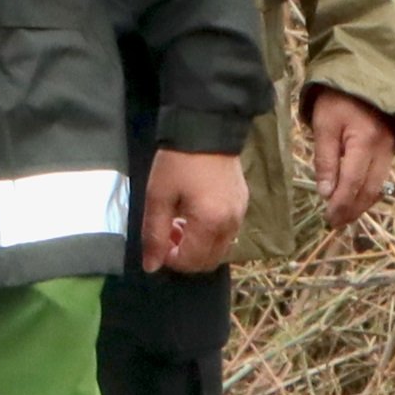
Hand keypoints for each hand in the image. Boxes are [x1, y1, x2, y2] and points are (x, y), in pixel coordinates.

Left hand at [140, 147, 245, 277]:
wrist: (205, 127)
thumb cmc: (177, 162)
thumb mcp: (158, 197)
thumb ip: (154, 234)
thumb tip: (151, 266)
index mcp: (210, 223)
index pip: (191, 261)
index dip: (170, 260)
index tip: (157, 243)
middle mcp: (232, 224)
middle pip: (209, 261)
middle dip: (185, 256)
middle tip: (167, 233)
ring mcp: (241, 214)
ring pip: (219, 249)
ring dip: (197, 246)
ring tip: (178, 222)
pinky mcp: (243, 203)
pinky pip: (227, 233)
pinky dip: (209, 234)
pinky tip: (193, 214)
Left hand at [302, 87, 394, 235]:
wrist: (368, 73)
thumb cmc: (339, 97)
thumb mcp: (324, 124)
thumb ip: (325, 159)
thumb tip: (326, 192)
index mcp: (365, 143)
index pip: (353, 183)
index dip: (341, 204)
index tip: (329, 218)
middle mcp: (383, 150)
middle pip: (370, 189)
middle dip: (353, 209)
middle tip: (337, 224)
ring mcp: (391, 149)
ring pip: (379, 185)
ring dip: (362, 203)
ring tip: (345, 215)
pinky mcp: (391, 146)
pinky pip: (382, 174)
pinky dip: (369, 189)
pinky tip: (357, 196)